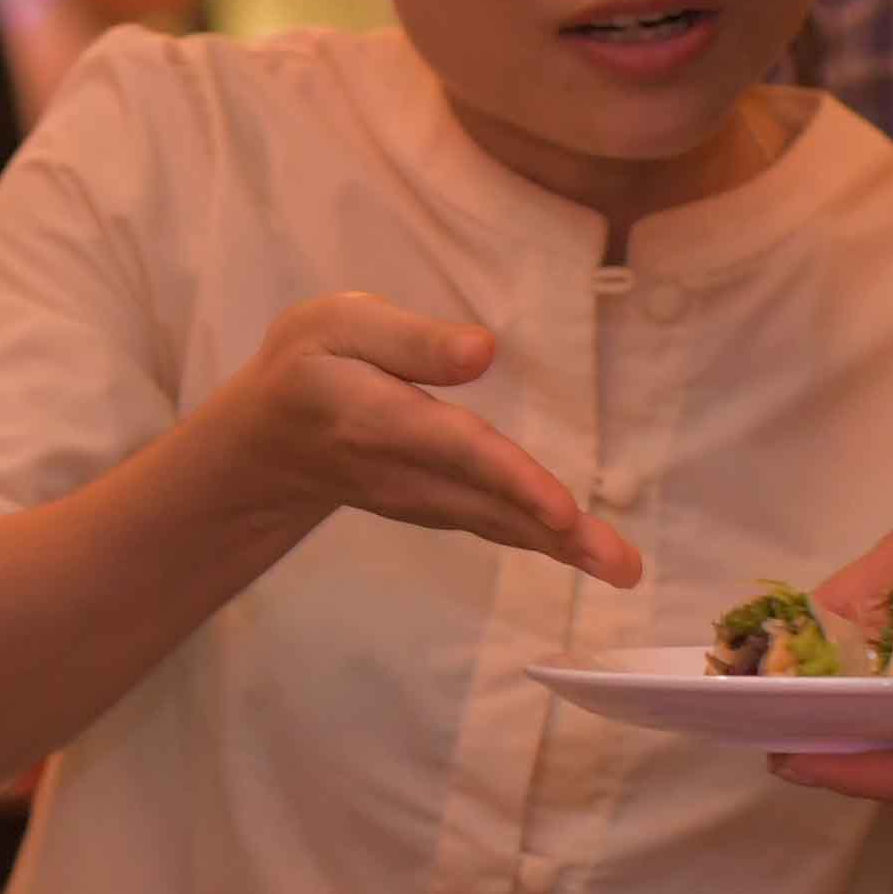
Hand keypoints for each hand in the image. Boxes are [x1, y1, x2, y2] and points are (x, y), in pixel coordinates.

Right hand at [207, 294, 643, 588]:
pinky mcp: (436, 509)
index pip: (457, 450)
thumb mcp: (340, 325)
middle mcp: (406, 472)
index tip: (563, 510)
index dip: (511, 479)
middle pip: (490, 505)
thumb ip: (410, 339)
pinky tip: (587, 553)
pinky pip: (493, 526)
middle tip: (622, 567)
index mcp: (380, 417)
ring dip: (562, 548)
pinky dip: (541, 542)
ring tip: (622, 568)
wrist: (269, 440)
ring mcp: (422, 500)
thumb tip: (485, 350)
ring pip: (497, 524)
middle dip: (558, 535)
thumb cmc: (310, 363)